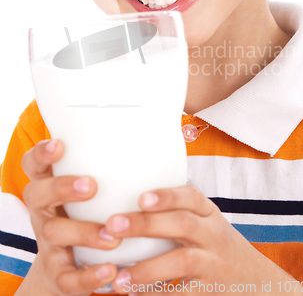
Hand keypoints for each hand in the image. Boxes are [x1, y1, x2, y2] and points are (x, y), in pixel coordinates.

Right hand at [20, 139, 119, 295]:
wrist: (67, 265)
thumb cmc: (87, 214)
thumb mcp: (88, 191)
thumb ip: (108, 170)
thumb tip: (154, 140)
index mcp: (49, 185)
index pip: (34, 164)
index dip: (42, 153)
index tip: (61, 144)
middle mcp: (43, 210)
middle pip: (37, 194)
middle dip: (62, 187)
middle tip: (91, 186)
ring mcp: (48, 241)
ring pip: (53, 233)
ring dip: (83, 232)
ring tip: (112, 236)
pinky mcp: (57, 272)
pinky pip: (67, 276)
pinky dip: (88, 276)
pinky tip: (111, 271)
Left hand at [104, 186, 302, 294]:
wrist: (253, 277)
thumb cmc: (213, 242)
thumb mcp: (204, 219)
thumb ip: (174, 209)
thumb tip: (122, 196)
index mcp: (208, 212)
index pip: (191, 196)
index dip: (167, 196)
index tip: (141, 198)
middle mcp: (212, 233)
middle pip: (182, 224)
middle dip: (146, 224)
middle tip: (113, 226)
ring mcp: (213, 262)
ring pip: (182, 262)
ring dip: (148, 269)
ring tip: (119, 277)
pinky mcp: (209, 290)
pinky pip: (183, 293)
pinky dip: (158, 294)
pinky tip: (134, 294)